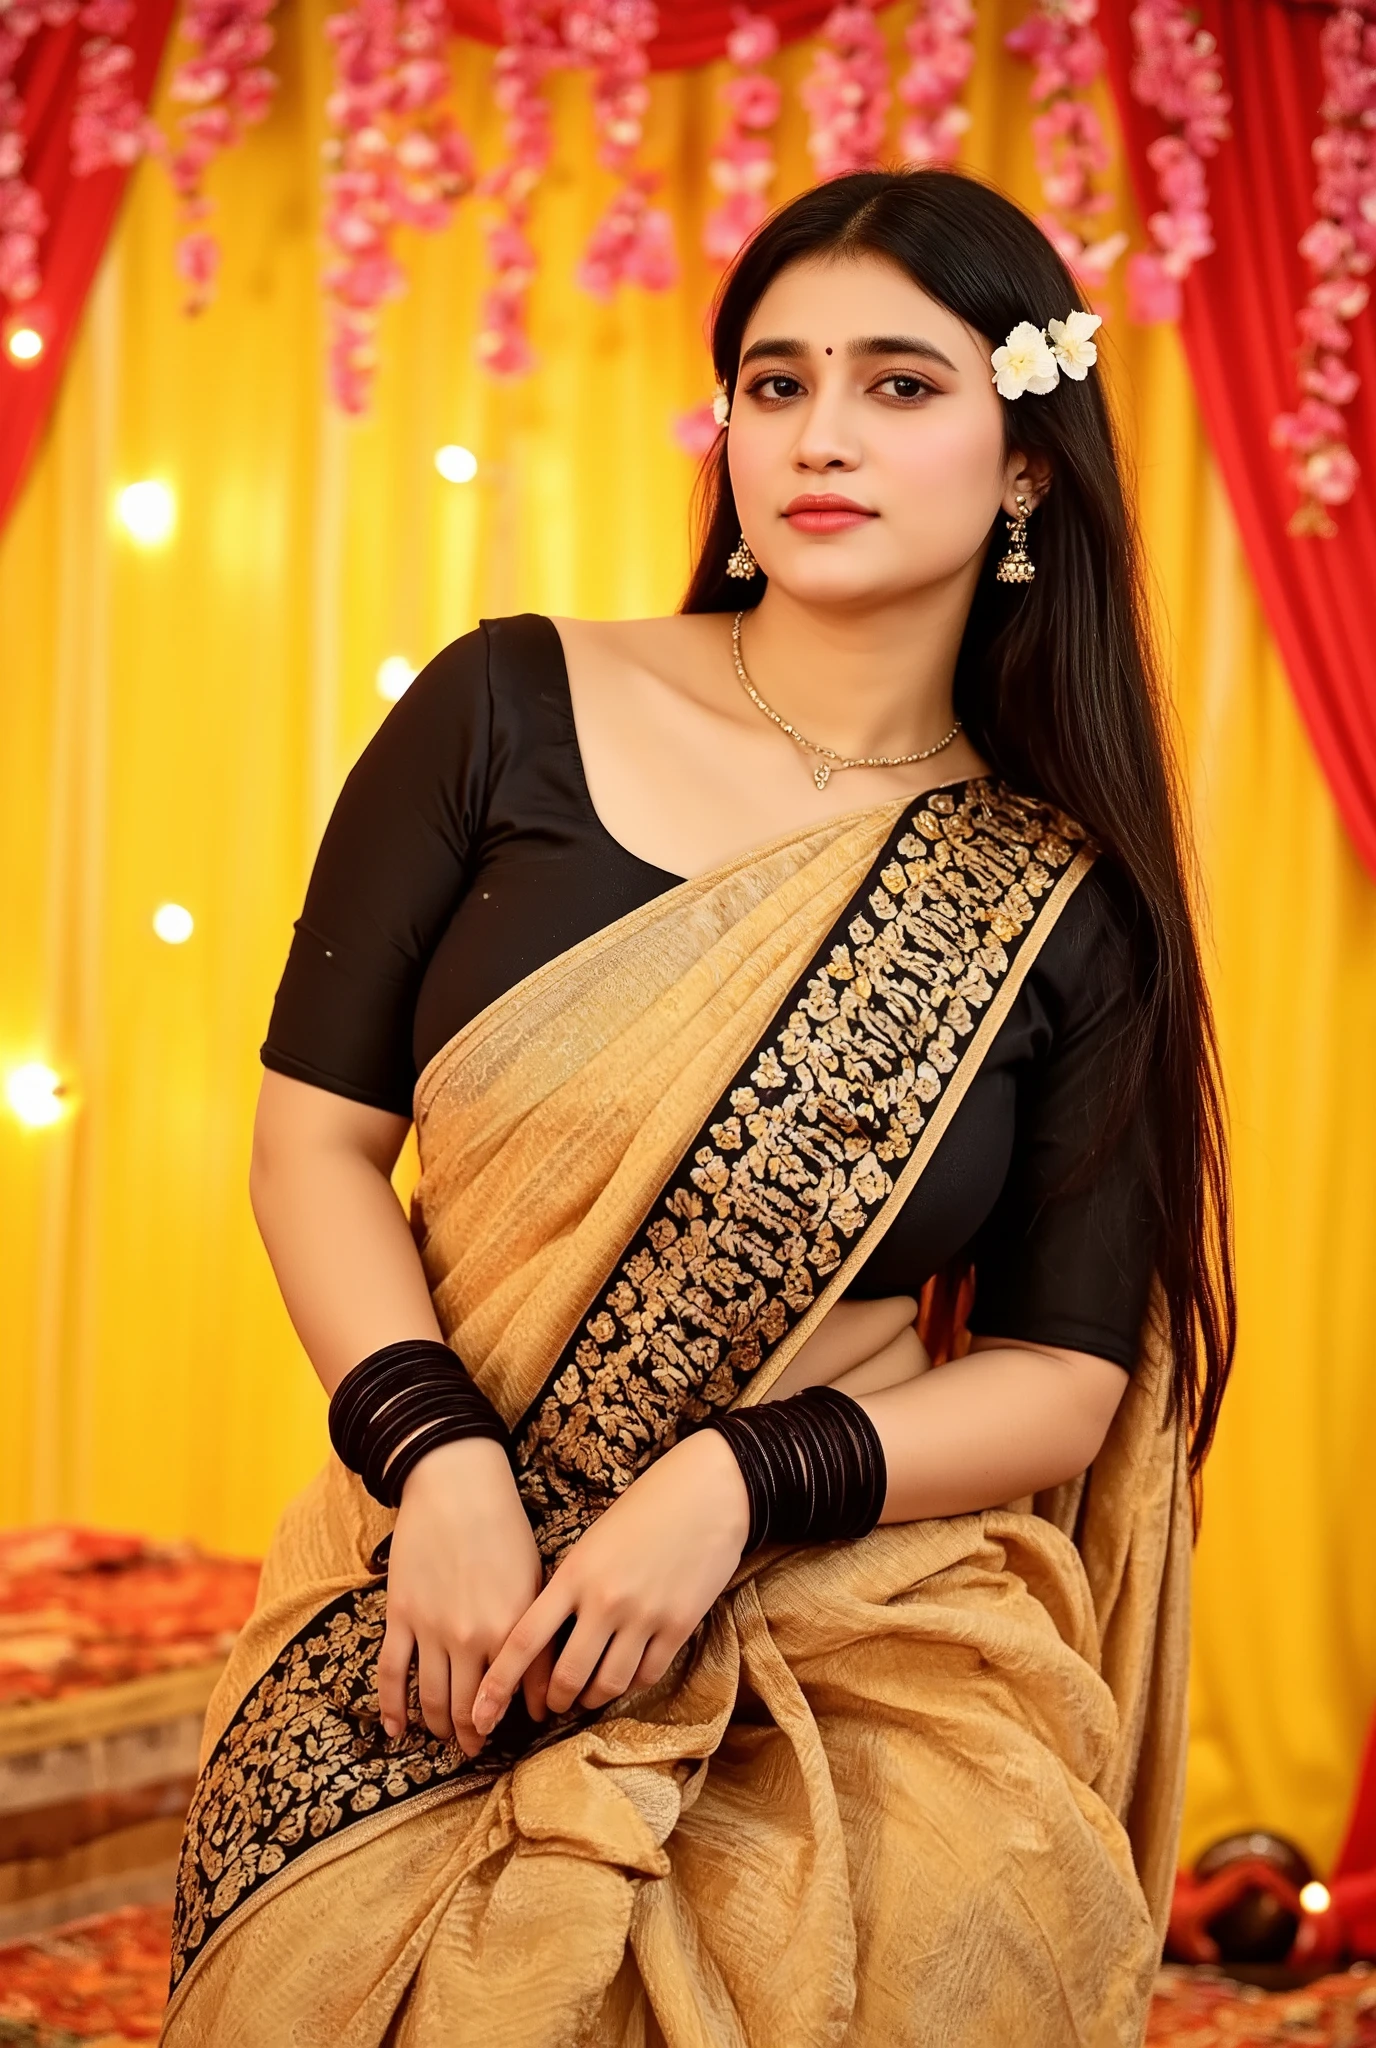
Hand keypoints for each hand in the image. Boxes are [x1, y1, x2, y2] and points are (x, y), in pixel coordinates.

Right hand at [377, 1436, 551, 1755]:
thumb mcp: (536, 1580)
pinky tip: (396, 1730)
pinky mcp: (401, 1616)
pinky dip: (392, 1708)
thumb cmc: (504, 1527)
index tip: (513, 1733)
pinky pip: (393, 1673)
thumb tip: (544, 1687)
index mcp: (512, 1627)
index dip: (511, 1721)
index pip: (512, 1695)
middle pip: (468, 1707)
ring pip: (432, 1698)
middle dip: (472, 1735)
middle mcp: (472, 1637)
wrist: (456, 1486)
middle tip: (475, 1748)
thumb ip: (538, 1636)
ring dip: (439, 1726)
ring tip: (446, 1739)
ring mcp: (432, 1629)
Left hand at [471, 1426, 750, 1738]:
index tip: (480, 1713)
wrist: (708, 1491)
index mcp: (574, 1574)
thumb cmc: (646, 1508)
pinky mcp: (678, 1626)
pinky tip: (623, 1678)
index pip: (524, 1639)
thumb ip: (569, 1586)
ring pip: (606, 1684)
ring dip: (591, 1699)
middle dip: (554, 1701)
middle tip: (550, 1707)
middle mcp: (604, 1600)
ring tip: (586, 1697)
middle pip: (566, 1675)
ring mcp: (643, 1616)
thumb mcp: (593, 1540)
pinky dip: (629, 1685)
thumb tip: (549, 1634)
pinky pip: (645, 1675)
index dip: (499, 1683)